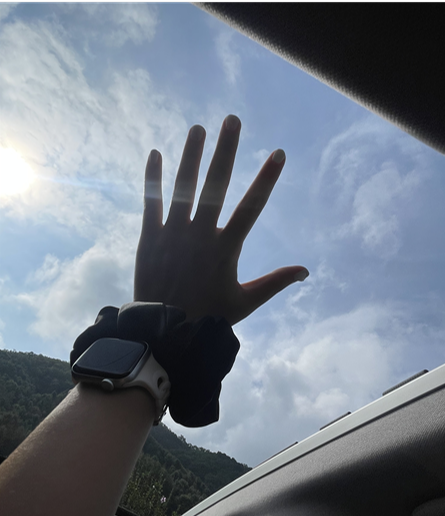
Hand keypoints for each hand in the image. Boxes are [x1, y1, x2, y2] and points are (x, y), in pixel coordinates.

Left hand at [134, 115, 308, 324]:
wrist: (163, 329)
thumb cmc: (208, 315)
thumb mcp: (245, 302)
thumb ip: (275, 283)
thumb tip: (306, 271)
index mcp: (226, 248)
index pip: (251, 208)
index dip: (266, 180)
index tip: (278, 154)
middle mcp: (200, 234)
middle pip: (215, 186)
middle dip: (225, 151)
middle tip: (232, 120)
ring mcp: (173, 233)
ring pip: (183, 188)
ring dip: (191, 156)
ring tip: (198, 129)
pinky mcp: (150, 237)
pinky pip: (150, 202)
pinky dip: (152, 178)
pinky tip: (155, 153)